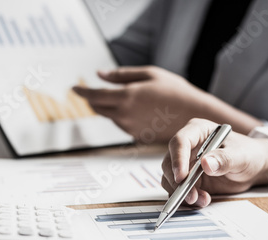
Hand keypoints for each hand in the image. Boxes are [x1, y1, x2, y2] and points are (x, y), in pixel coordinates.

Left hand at [73, 66, 261, 142]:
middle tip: (91, 91)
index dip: (82, 91)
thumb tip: (99, 75)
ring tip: (122, 98)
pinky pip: (122, 124)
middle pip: (98, 108)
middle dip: (92, 99)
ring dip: (108, 107)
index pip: (94, 95)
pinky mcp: (137, 136)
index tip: (73, 88)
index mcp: (127, 96)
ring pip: (110, 116)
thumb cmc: (174, 90)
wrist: (194, 116)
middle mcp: (125, 114)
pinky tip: (135, 109)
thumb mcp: (150, 74)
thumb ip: (122, 75)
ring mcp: (130, 127)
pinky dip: (121, 115)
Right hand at [161, 118, 267, 206]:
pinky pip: (178, 189)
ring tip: (201, 200)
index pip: (180, 141)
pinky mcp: (188, 179)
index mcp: (198, 131)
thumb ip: (225, 159)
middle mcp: (188, 146)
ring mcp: (186, 163)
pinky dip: (186, 198)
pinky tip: (202, 200)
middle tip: (191, 195)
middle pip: (170, 162)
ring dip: (182, 192)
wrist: (254, 166)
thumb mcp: (241, 156)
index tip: (182, 177)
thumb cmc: (248, 153)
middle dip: (178, 181)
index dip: (178, 159)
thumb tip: (206, 164)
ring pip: (171, 178)